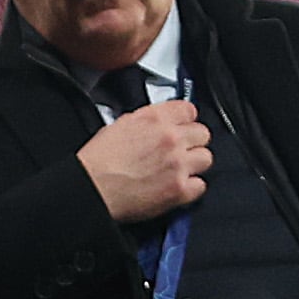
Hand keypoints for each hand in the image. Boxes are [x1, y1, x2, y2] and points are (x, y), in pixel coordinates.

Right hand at [81, 99, 211, 223]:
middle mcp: (170, 139)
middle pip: (203, 133)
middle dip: (192, 141)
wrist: (92, 188)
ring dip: (194, 163)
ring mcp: (178, 164)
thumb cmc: (98, 162)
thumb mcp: (120, 125)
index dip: (186, 119)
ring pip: (206, 158)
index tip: (184, 125)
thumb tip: (158, 123)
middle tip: (182, 149)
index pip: (189, 109)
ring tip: (180, 169)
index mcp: (155, 119)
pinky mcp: (179, 189)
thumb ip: (146, 121)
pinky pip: (200, 185)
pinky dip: (191, 188)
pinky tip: (178, 186)